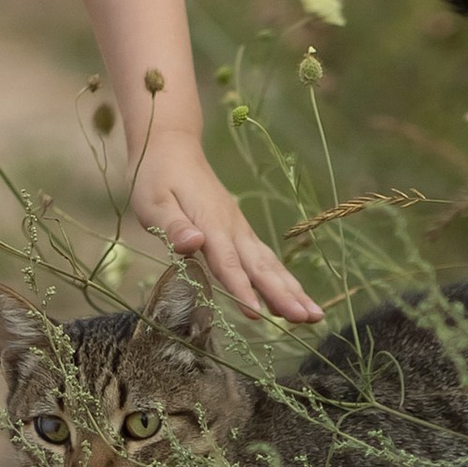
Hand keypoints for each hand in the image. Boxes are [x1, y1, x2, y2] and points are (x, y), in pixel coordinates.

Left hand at [128, 128, 319, 324]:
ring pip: (269, 264)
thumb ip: (173, 226)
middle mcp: (232, 228)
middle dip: (284, 295)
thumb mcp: (153, 201)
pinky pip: (265, 259)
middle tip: (309, 319)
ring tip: (314, 316)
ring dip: (292, 290)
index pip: (227, 262)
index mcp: (210, 223)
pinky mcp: (240, 231)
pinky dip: (282, 279)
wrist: (173, 147)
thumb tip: (192, 244)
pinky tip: (294, 297)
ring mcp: (240, 229)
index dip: (242, 289)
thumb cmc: (157, 177)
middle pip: (260, 266)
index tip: (257, 315)